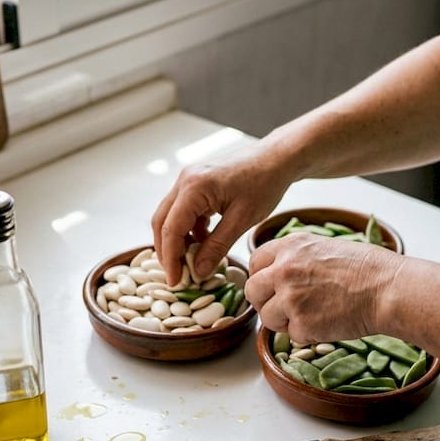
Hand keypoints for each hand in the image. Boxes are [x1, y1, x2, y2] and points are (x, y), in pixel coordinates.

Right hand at [151, 145, 290, 284]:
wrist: (277, 158)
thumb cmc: (264, 183)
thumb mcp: (242, 220)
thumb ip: (217, 247)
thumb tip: (197, 272)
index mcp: (194, 187)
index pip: (171, 229)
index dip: (170, 259)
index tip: (175, 281)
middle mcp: (185, 180)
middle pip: (162, 222)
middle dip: (167, 252)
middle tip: (178, 276)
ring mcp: (188, 180)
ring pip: (170, 217)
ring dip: (178, 241)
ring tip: (191, 264)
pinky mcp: (196, 184)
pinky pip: (184, 211)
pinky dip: (189, 230)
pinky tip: (203, 244)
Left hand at [245, 232, 404, 344]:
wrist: (388, 289)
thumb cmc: (367, 268)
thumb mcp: (325, 247)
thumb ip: (297, 258)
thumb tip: (279, 273)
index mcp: (290, 246)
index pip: (256, 262)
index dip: (263, 277)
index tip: (272, 286)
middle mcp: (284, 270)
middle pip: (252, 290)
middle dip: (265, 301)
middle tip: (285, 308)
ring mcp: (290, 298)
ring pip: (267, 317)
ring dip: (284, 322)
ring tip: (312, 316)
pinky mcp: (302, 324)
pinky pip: (292, 335)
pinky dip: (307, 334)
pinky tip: (327, 323)